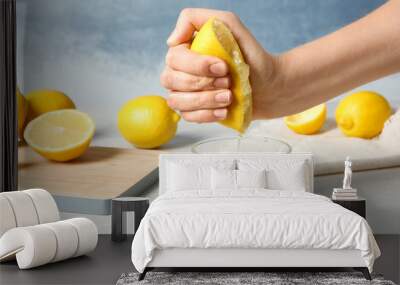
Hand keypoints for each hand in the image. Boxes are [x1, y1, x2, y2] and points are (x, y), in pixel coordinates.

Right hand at [161, 8, 277, 122]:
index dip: (197, 65)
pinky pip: (188, 117)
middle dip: (203, 83)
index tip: (223, 67)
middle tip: (228, 82)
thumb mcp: (229, 25)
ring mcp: (184, 93)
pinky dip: (207, 115)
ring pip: (178, 101)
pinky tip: (224, 110)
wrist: (268, 83)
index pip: (174, 58)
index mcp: (184, 51)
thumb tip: (171, 41)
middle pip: (171, 80)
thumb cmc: (249, 54)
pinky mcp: (194, 111)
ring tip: (228, 97)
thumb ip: (196, 19)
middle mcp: (179, 72)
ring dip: (205, 100)